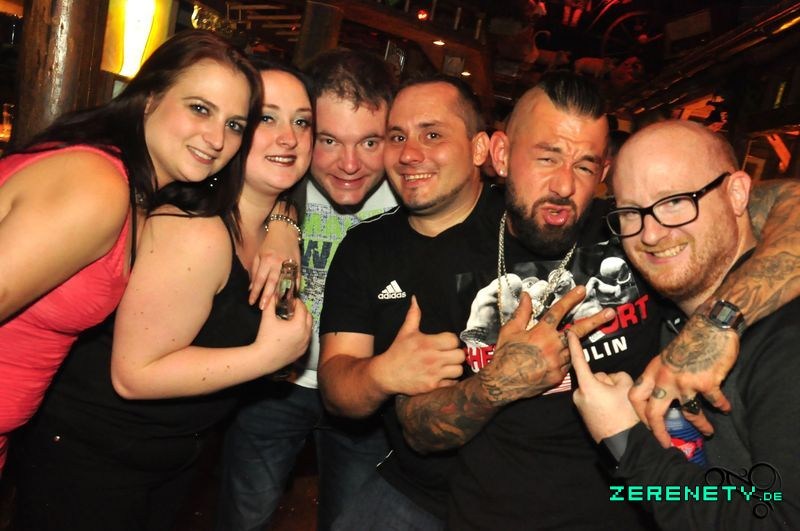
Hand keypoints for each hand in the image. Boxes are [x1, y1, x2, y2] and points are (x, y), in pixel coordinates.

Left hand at [249, 220, 301, 308]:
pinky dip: (294, 288)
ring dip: (281, 295)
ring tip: (278, 306)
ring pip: (285, 282)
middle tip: (263, 308)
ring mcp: (289, 264)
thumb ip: (255, 271)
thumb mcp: (259, 255)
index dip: (255, 291)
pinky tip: (292, 298)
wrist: (285, 231)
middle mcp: (278, 263)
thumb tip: (251, 287)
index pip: (260, 279)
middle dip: (267, 296)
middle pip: (272, 282)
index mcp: (267, 260)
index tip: (252, 302)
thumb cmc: (269, 244)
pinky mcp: (298, 265)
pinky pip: (296, 279)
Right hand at [255, 293, 312, 372]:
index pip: (302, 308)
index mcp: (299, 325)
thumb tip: (272, 294)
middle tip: (292, 309)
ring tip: (292, 320)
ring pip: (309, 328)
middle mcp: (305, 334)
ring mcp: (305, 344)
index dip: (297, 302)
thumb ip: (271, 303)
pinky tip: (293, 332)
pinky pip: (307, 338)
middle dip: (302, 311)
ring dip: (303, 321)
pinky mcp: (303, 351)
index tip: (291, 301)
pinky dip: (303, 332)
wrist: (263, 359)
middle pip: (309, 317)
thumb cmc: (265, 338)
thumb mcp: (267, 318)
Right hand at [372, 296, 464, 395]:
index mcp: (427, 343)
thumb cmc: (397, 352)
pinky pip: (452, 383)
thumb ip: (413, 315)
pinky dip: (450, 380)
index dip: (451, 341)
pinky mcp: (432, 386)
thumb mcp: (405, 332)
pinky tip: (444, 376)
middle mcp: (432, 358)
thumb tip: (415, 299)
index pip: (453, 340)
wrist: (386, 375)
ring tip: (448, 366)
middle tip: (450, 354)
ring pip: (458, 370)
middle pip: (460, 355)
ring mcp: (433, 374)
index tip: (447, 343)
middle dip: (456, 354)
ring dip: (455, 368)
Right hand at [479, 286, 615, 404]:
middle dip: (596, 320)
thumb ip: (522, 312)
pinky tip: (561, 355)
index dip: (571, 299)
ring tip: (589, 332)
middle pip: (578, 330)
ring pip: (574, 348)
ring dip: (580, 341)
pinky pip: (568, 363)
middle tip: (610, 313)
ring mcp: (558, 362)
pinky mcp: (559, 376)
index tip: (582, 290)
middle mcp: (553, 346)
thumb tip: (527, 296)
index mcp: (541, 333)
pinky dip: (567, 357)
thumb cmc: (504, 355)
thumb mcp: (510, 330)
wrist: (503, 383)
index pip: (559, 311)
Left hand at [570, 331, 638, 442]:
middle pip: (595, 377)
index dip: (574, 345)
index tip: (568, 333)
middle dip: (607, 382)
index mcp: (587, 386)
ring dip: (606, 392)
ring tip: (617, 407)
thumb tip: (610, 380)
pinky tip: (612, 412)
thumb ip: (617, 376)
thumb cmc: (625, 415)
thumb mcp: (627, 388)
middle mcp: (578, 394)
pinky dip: (603, 401)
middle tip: (619, 397)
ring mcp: (579, 405)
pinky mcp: (583, 414)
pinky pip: (594, 399)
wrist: (624, 443)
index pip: (579, 360)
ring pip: (596, 388)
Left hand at [628, 314, 737, 446]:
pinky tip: (725, 409)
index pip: (636, 397)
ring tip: (708, 432)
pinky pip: (713, 401)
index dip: (639, 415)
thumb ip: (660, 376)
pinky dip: (721, 406)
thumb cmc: (689, 342)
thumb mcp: (665, 357)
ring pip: (689, 412)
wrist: (710, 326)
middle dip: (659, 431)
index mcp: (653, 371)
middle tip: (666, 444)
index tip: (646, 426)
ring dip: (700, 425)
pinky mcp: (707, 382)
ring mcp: (685, 381)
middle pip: (654, 411)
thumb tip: (658, 398)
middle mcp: (665, 378)